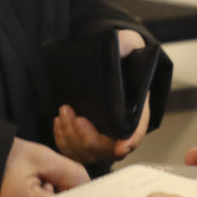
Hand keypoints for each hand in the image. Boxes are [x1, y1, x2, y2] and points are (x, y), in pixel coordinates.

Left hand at [52, 30, 149, 165]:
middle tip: (74, 116)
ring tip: (63, 113)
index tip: (120, 147)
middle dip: (87, 137)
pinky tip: (59, 122)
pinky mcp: (83, 140)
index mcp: (136, 111)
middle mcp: (120, 130)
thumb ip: (127, 45)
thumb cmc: (118, 57)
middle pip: (106, 148)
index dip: (130, 142)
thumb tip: (124, 45)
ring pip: (86, 152)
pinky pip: (72, 151)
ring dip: (71, 137)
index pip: (136, 134)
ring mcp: (101, 137)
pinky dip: (63, 141)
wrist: (105, 64)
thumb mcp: (126, 45)